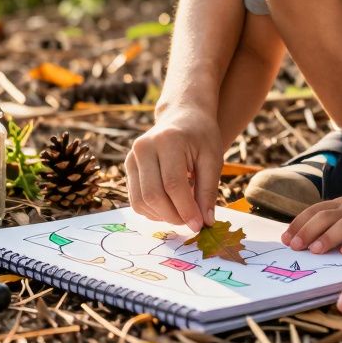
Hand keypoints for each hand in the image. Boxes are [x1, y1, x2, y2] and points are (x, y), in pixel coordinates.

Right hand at [125, 107, 222, 230]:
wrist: (182, 117)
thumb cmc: (201, 136)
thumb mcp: (213, 159)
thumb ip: (208, 191)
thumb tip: (205, 222)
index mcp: (167, 141)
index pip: (173, 184)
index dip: (186, 209)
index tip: (199, 225)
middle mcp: (144, 148)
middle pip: (153, 195)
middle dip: (173, 216)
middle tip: (191, 223)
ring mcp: (132, 157)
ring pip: (141, 201)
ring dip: (162, 216)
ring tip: (182, 214)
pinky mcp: (128, 167)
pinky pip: (136, 200)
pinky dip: (153, 211)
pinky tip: (170, 207)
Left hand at [280, 185, 341, 254]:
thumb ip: (328, 221)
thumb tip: (297, 239)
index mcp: (340, 205)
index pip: (314, 211)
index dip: (299, 224)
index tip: (285, 240)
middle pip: (325, 217)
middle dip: (307, 231)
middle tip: (295, 246)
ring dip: (328, 237)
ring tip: (315, 249)